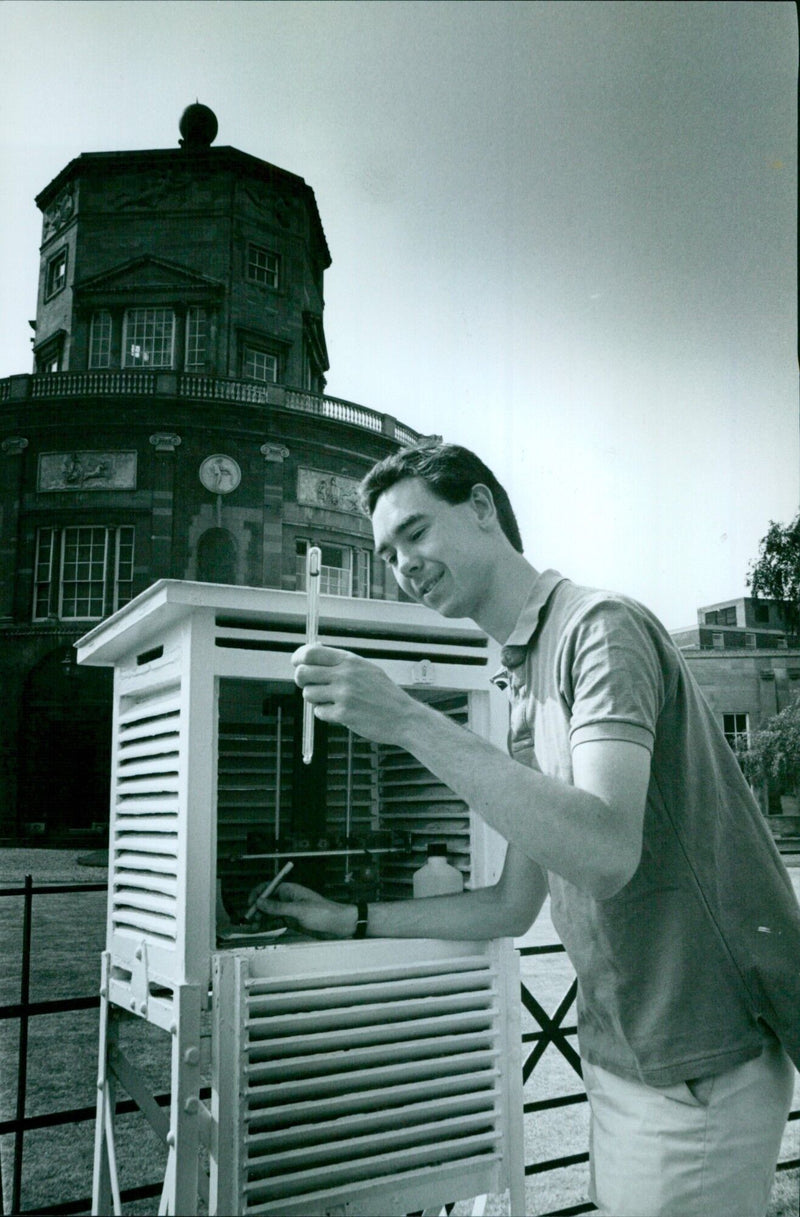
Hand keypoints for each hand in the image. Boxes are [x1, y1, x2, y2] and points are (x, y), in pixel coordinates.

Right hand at [247, 880, 355, 937]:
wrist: (338, 925)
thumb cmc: (322, 913)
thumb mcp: (298, 910)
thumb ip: (277, 907)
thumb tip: (259, 901)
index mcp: (289, 890)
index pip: (268, 888)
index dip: (256, 895)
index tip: (249, 905)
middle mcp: (287, 898)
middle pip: (266, 901)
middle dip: (256, 910)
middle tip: (249, 921)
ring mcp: (289, 910)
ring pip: (270, 913)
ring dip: (260, 919)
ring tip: (252, 928)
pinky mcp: (292, 920)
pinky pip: (276, 921)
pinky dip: (267, 925)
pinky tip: (260, 929)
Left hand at [292, 644, 418, 744]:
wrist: (403, 717)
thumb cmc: (384, 694)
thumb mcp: (366, 669)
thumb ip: (341, 662)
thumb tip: (313, 654)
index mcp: (350, 661)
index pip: (311, 653)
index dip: (298, 658)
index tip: (297, 663)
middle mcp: (345, 675)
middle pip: (303, 673)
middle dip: (302, 680)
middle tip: (311, 685)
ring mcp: (344, 695)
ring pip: (308, 694)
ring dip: (315, 699)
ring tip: (331, 701)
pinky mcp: (343, 714)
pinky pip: (319, 712)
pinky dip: (325, 713)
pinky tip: (340, 712)